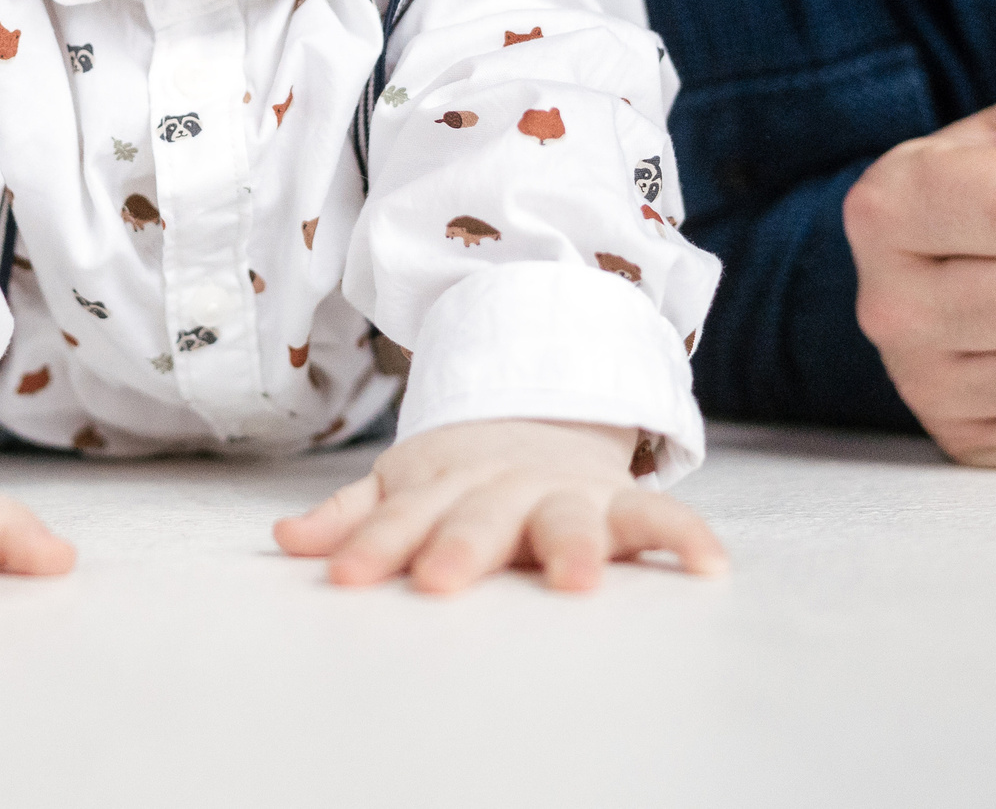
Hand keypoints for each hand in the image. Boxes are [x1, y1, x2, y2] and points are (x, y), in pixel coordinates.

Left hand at [273, 418, 726, 593]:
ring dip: (574, 546)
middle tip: (441, 582)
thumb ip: (350, 514)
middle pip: (479, 520)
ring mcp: (565, 493)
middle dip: (461, 548)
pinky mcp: (621, 503)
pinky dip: (686, 536)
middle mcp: (504, 489)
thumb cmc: (461, 476)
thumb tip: (285, 539)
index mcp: (444, 486)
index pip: (401, 517)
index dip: (372, 547)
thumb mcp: (402, 482)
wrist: (540, 414)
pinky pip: (659, 517)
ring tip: (578, 580)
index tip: (348, 579)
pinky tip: (710, 566)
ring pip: (569, 518)